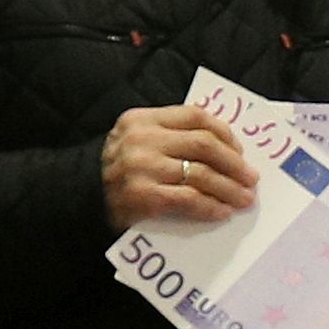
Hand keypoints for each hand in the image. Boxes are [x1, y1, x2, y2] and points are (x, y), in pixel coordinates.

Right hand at [103, 104, 258, 225]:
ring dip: (229, 188)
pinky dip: (210, 207)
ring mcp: (142, 168)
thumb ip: (170, 135)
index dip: (224, 133)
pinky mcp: (143, 196)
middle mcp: (143, 139)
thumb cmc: (116, 170)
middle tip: (251, 178)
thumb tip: (225, 149)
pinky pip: (188, 200)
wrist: (78, 198)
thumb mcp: (135, 139)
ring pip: (201, 174)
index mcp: (143, 119)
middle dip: (234, 163)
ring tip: (244, 199)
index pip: (195, 116)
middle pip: (204, 145)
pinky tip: (222, 212)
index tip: (239, 150)